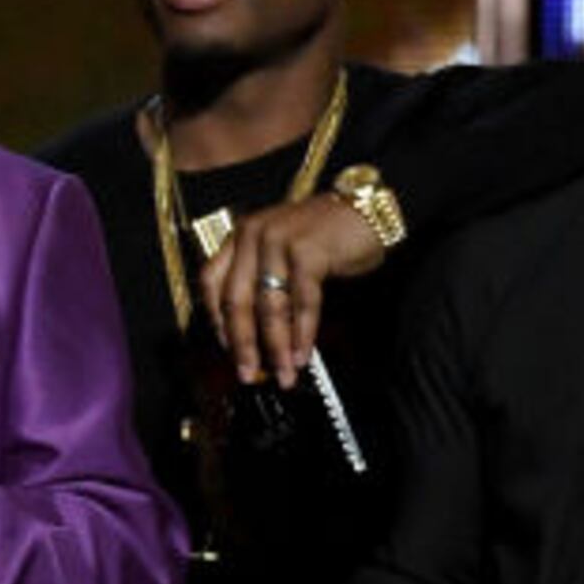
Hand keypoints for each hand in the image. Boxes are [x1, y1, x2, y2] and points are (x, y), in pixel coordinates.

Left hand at [199, 193, 386, 388]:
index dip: (217, 321)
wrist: (372, 209)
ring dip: (275, 346)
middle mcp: (253, 234)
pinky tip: (302, 353)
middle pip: (235, 299)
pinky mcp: (307, 250)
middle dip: (242, 344)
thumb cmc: (330, 235)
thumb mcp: (284, 254)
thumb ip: (265, 284)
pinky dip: (302, 332)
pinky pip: (300, 301)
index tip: (226, 350)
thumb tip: (254, 336)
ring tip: (282, 372)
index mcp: (242, 236)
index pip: (211, 283)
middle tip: (248, 373)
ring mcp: (278, 240)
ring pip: (268, 305)